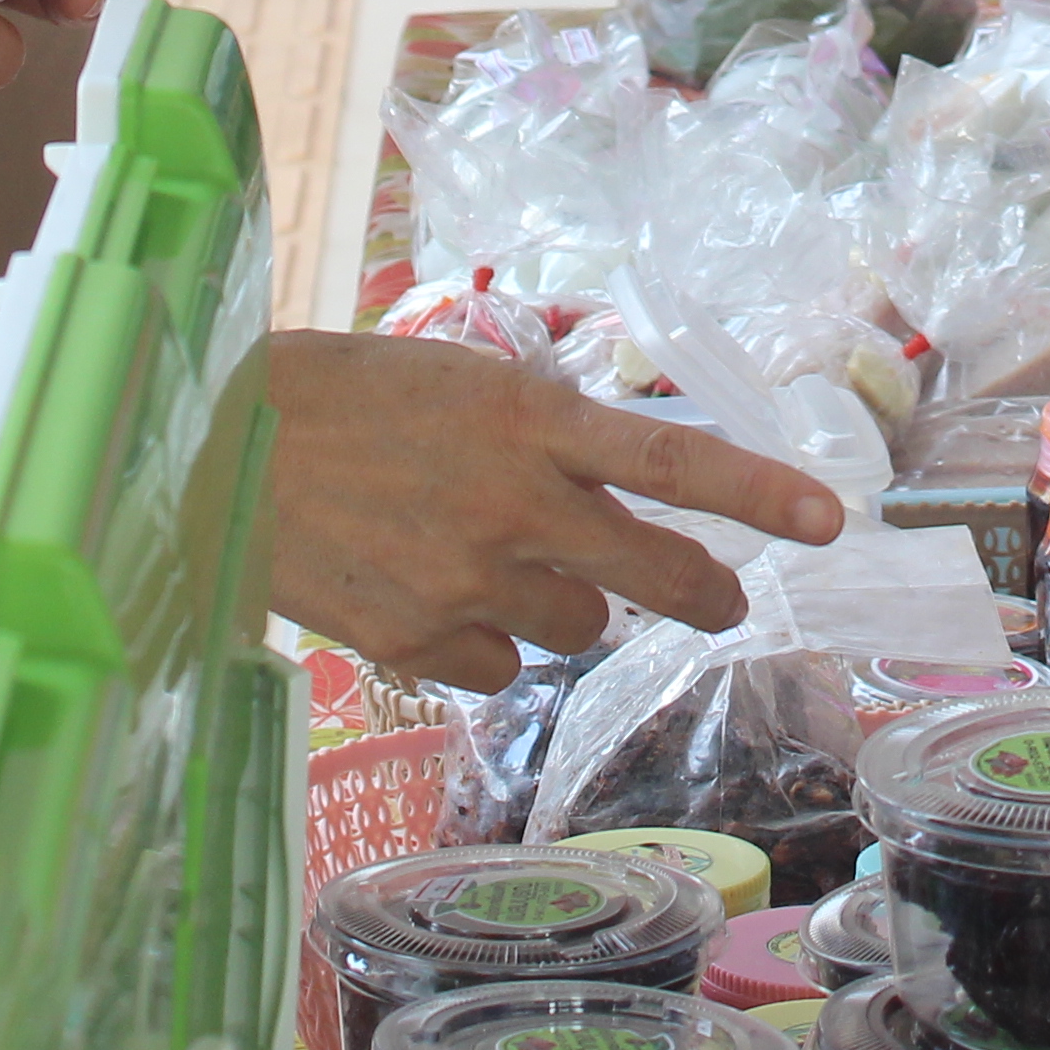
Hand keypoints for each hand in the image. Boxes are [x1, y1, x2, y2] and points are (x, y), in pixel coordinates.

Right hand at [257, 330, 846, 689]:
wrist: (216, 453)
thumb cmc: (345, 398)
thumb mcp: (461, 383)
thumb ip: (545, 438)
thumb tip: (614, 494)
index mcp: (527, 417)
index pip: (672, 456)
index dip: (759, 492)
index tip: (833, 519)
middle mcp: (511, 503)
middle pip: (654, 572)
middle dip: (703, 590)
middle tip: (719, 595)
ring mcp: (466, 580)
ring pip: (576, 628)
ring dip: (557, 600)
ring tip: (480, 553)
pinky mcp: (416, 641)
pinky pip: (496, 666)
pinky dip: (478, 639)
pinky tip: (421, 589)